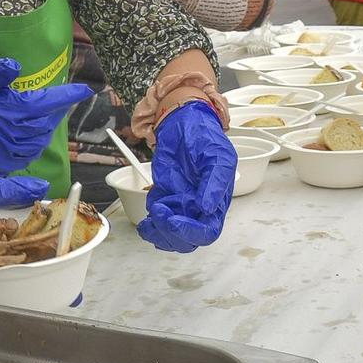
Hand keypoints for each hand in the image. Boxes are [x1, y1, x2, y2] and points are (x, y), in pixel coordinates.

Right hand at [0, 58, 94, 174]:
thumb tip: (14, 66)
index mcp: (11, 110)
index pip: (47, 102)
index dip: (67, 96)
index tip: (84, 90)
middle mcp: (16, 131)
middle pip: (49, 120)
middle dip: (58, 109)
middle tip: (62, 99)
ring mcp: (14, 150)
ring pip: (43, 137)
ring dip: (49, 125)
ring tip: (49, 113)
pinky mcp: (9, 163)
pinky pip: (32, 151)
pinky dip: (38, 139)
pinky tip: (35, 130)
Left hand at [138, 102, 235, 252]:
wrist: (182, 123)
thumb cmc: (204, 137)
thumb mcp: (216, 156)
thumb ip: (215, 182)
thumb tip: (207, 207)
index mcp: (216, 201)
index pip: (207, 231)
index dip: (191, 232)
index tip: (174, 221)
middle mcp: (199, 208)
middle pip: (188, 239)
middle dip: (172, 234)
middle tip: (160, 215)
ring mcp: (181, 205)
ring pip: (171, 236)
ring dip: (159, 234)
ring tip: (151, 221)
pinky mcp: (165, 199)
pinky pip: (157, 223)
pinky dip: (150, 228)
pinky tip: (146, 222)